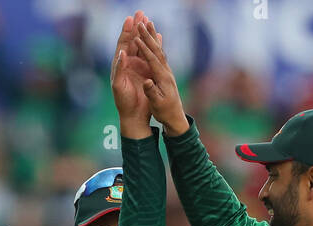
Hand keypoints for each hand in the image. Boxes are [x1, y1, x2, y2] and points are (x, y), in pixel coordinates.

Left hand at [111, 13, 153, 126]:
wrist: (134, 115)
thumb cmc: (124, 102)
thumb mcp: (119, 86)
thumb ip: (120, 69)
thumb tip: (122, 52)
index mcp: (121, 65)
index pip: (123, 44)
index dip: (126, 32)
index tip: (130, 19)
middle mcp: (129, 64)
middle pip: (133, 41)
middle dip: (136, 27)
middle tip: (140, 12)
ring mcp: (139, 66)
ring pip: (143, 46)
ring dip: (145, 33)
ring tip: (149, 20)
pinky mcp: (148, 71)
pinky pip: (152, 54)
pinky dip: (155, 44)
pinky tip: (158, 36)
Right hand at [131, 15, 190, 135]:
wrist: (175, 117)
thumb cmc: (165, 112)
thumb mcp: (157, 104)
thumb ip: (152, 91)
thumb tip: (147, 81)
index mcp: (162, 77)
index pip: (152, 59)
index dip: (144, 48)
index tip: (136, 36)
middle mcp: (165, 71)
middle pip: (156, 49)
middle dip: (148, 34)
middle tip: (142, 20)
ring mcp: (166, 71)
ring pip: (158, 49)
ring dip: (152, 35)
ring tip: (147, 22)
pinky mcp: (165, 72)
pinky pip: (159, 54)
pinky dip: (154, 44)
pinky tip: (153, 38)